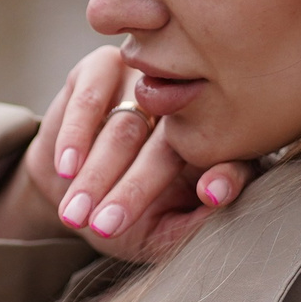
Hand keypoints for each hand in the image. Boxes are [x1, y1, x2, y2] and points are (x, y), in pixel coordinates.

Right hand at [0, 46, 258, 261]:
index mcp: (216, 145)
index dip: (226, 175)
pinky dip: (76, 135)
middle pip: (169, 147)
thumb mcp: (158, 235)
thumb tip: (217, 210)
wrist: (68, 190)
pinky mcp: (105, 66)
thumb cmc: (126, 216)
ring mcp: (146, 84)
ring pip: (126, 127)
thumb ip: (186, 231)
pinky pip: (91, 97)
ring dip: (96, 173)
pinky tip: (67, 167)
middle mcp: (187, 108)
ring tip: (76, 212)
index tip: (212, 197)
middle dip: (133, 192)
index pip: (233, 157)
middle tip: (105, 228)